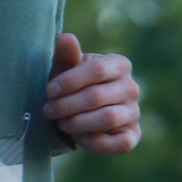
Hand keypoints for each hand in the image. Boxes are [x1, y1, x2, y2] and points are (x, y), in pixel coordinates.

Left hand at [44, 31, 140, 152]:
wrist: (73, 116)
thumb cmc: (68, 87)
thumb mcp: (63, 70)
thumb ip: (65, 56)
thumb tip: (66, 38)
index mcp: (119, 64)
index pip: (96, 70)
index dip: (69, 81)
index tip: (49, 91)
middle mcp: (131, 87)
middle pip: (97, 96)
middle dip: (66, 105)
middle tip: (48, 110)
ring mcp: (134, 112)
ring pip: (107, 119)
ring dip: (77, 123)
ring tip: (61, 122)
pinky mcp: (132, 135)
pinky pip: (119, 143)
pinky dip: (94, 142)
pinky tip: (78, 138)